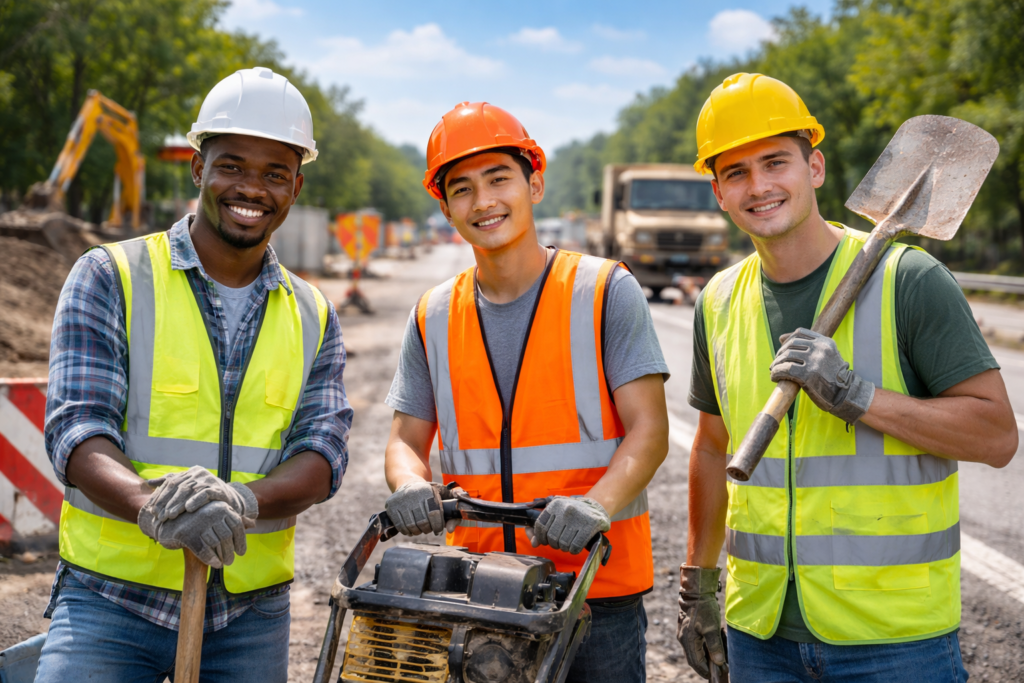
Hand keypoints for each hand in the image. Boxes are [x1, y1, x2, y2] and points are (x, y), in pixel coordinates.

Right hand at [138, 501, 252, 567]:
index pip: (237, 525)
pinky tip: (215, 564)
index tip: (242, 552)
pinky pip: (204, 550)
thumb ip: (233, 519)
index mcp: (220, 507)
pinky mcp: (187, 534)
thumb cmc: (196, 520)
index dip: (241, 540)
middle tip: (231, 561)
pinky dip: (212, 559)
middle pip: (228, 536)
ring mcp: (199, 523)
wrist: (168, 521)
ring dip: (223, 556)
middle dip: (231, 551)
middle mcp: (212, 512)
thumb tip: (254, 523)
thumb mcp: (215, 516)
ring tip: (224, 563)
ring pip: (217, 544)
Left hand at [145, 465, 258, 522]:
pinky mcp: (218, 489)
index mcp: (190, 472)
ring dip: (178, 504)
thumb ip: (170, 482)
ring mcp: (209, 480)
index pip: (170, 482)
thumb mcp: (188, 488)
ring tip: (170, 516)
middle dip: (166, 502)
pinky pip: (206, 494)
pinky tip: (189, 508)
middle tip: (158, 515)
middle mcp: (199, 473)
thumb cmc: (205, 496)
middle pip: (178, 486)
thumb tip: (149, 482)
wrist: (230, 501)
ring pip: (189, 490)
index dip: (160, 496)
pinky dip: (196, 500)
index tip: (151, 510)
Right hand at [385, 481, 453, 535]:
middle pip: (423, 522)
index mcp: (428, 491)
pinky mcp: (391, 506)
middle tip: (428, 529)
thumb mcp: (443, 494)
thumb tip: (450, 530)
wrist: (408, 483)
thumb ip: (452, 511)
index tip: (438, 529)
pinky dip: (407, 531)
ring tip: (420, 528)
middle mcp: (414, 495)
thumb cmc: (429, 492)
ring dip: (417, 531)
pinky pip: (400, 526)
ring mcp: (401, 500)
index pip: (435, 514)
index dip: (438, 525)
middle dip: (427, 529)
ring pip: (411, 526)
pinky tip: (411, 528)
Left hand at [526, 496, 609, 554]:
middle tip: (560, 542)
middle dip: (554, 544)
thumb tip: (534, 543)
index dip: (541, 537)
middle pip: (552, 537)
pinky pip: (575, 547)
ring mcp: (577, 518)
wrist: (597, 506)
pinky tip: (575, 546)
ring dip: (565, 547)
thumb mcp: (557, 512)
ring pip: (563, 544)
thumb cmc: (574, 511)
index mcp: (555, 505)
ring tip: (568, 543)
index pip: (540, 526)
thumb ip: (543, 526)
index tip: (545, 540)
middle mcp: (565, 510)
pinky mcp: (589, 527)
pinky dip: (574, 550)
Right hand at [677, 566, 725, 679]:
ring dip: (702, 658)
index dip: (704, 671)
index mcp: (688, 640)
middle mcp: (683, 639)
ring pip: (692, 652)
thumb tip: (718, 662)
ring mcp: (683, 634)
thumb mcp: (712, 628)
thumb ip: (715, 646)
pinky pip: (692, 645)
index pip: (695, 662)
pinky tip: (708, 649)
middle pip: (692, 659)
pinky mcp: (685, 629)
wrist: (696, 591)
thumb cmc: (704, 609)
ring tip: (714, 662)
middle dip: (703, 667)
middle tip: (715, 671)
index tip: (713, 676)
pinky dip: (700, 650)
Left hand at [770, 327, 874, 423]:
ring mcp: (815, 361)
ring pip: (787, 356)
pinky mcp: (808, 374)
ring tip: (773, 371)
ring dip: (776, 364)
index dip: (787, 340)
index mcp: (825, 342)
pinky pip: (786, 369)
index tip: (782, 350)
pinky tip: (775, 378)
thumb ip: (807, 346)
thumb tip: (780, 337)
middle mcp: (820, 349)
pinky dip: (776, 373)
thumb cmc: (833, 377)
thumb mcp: (826, 356)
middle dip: (780, 354)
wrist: (846, 395)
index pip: (800, 332)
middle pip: (791, 345)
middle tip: (775, 363)